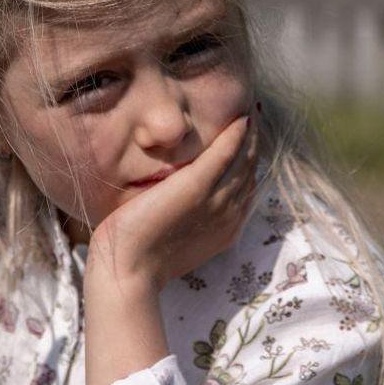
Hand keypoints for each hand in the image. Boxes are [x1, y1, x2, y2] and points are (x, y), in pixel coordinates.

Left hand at [89, 112, 259, 295]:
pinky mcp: (196, 187)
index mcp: (226, 228)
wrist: (128, 271)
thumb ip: (190, 219)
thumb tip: (186, 201)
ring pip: (244, 159)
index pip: (247, 186)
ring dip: (250, 134)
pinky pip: (225, 154)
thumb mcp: (176, 238)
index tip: (248, 139)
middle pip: (250, 170)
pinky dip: (236, 135)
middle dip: (255, 143)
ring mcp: (216, 200)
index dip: (250, 161)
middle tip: (255, 118)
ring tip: (251, 113)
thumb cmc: (141, 259)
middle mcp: (229, 213)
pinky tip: (241, 119)